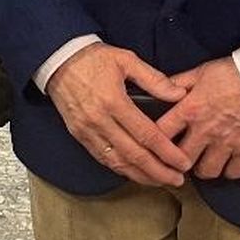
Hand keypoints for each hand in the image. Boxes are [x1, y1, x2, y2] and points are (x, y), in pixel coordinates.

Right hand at [45, 43, 191, 186]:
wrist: (57, 59)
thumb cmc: (91, 58)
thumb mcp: (126, 60)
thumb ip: (154, 79)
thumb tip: (178, 95)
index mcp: (114, 101)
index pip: (146, 135)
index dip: (167, 152)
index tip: (183, 162)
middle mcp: (99, 119)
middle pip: (134, 155)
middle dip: (158, 171)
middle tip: (177, 179)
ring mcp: (87, 129)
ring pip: (117, 161)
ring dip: (140, 175)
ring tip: (159, 181)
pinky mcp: (78, 133)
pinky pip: (101, 157)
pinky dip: (120, 169)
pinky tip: (133, 173)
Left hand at [157, 57, 239, 179]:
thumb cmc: (237, 73)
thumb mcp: (201, 71)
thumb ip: (179, 82)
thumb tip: (162, 88)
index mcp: (190, 109)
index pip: (161, 132)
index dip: (154, 139)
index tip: (155, 143)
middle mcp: (205, 130)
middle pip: (182, 158)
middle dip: (178, 160)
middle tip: (179, 158)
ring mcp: (227, 143)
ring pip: (207, 171)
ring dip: (203, 168)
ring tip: (202, 162)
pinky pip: (234, 172)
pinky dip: (230, 171)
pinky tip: (226, 164)